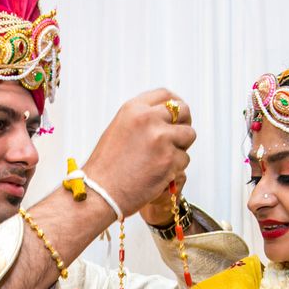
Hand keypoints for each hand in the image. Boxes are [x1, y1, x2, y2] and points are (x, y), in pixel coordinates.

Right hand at [81, 89, 195, 219]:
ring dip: (180, 148)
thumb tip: (167, 118)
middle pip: (183, 111)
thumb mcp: (120, 130)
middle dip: (184, 124)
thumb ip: (142, 120)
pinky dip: (175, 168)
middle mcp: (148, 119)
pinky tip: (157, 175)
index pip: (165, 95)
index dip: (175, 104)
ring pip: (188, 136)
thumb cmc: (107, 167)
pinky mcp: (170, 159)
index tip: (178, 115)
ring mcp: (161, 138)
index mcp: (133, 109)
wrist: (101, 193)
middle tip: (178, 138)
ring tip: (160, 161)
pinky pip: (184, 159)